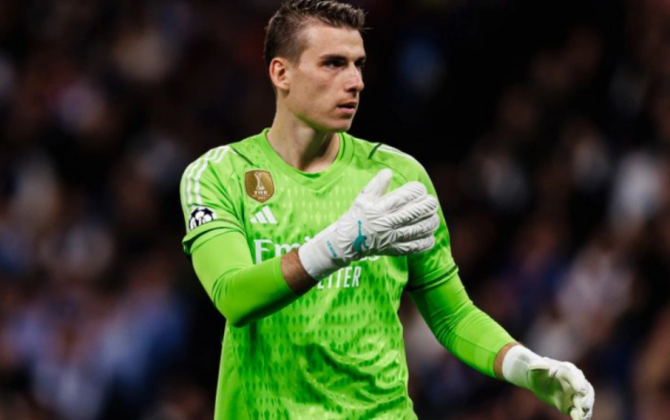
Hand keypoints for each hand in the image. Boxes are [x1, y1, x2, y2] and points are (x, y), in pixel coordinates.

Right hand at [298, 169, 438, 279]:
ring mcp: (391, 238)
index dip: (417, 191)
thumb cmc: (356, 218)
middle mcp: (386, 223)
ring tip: (434, 218)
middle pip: (414, 213)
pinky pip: (415, 247)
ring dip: (430, 223)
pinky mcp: (394, 250)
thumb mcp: (363, 199)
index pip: (404, 197)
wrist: (346, 243)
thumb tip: (388, 172)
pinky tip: (430, 236)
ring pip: (418, 230)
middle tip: (432, 202)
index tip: (420, 189)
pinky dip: (426, 241)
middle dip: (428, 206)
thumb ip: (377, 186)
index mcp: (379, 209)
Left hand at [528, 358, 594, 419]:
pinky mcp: (573, 404)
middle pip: (586, 389)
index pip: (575, 375)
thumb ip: (538, 366)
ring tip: (581, 417)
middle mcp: (576, 381)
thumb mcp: (535, 367)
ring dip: (585, 409)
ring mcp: (576, 394)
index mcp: (567, 369)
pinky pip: (580, 411)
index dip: (578, 382)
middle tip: (582, 406)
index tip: (580, 390)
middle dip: (586, 398)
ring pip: (586, 401)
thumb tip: (541, 365)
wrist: (538, 382)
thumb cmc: (537, 372)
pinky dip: (581, 417)